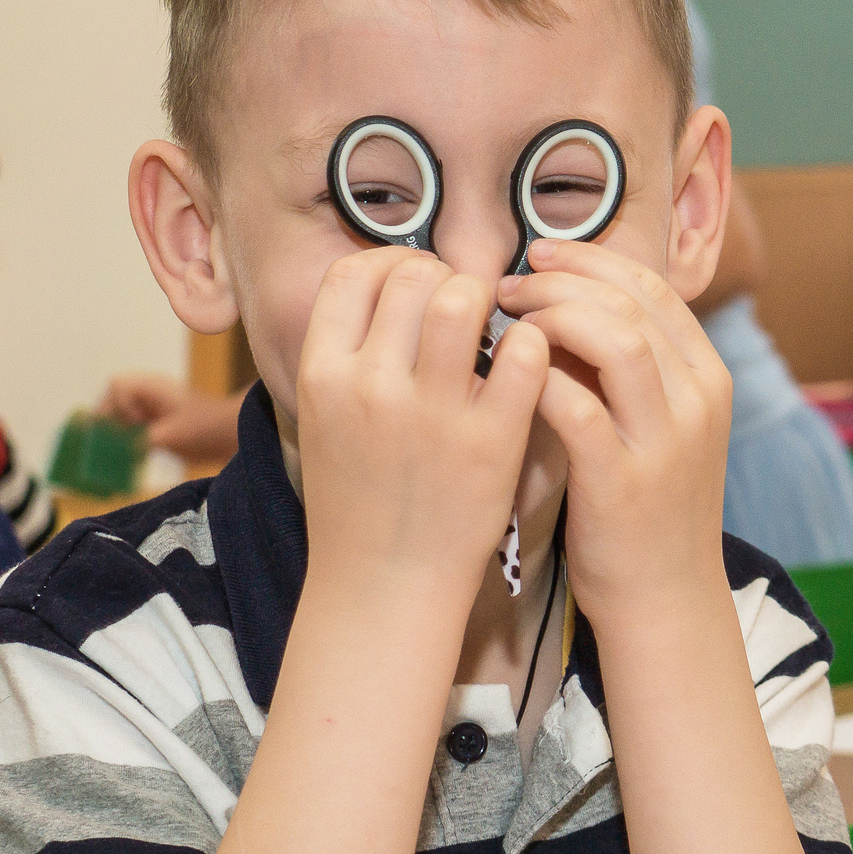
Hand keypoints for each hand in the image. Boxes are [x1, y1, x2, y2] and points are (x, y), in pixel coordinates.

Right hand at [102, 371, 245, 464]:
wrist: (236, 436)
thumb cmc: (205, 429)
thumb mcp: (169, 437)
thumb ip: (137, 443)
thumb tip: (112, 453)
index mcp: (153, 387)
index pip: (116, 385)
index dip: (116, 405)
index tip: (133, 423)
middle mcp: (150, 395)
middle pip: (114, 401)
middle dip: (111, 422)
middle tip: (116, 443)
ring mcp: (153, 410)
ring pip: (121, 417)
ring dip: (118, 434)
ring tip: (122, 453)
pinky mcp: (158, 425)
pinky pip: (133, 430)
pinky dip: (128, 443)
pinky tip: (132, 459)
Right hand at [295, 247, 548, 596]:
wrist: (385, 586)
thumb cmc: (359, 498)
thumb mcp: (325, 418)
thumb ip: (348, 353)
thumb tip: (386, 284)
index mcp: (322, 374)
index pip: (354, 273)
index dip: (391, 267)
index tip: (414, 290)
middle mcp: (370, 386)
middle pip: (413, 275)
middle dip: (445, 280)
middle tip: (463, 312)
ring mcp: (431, 414)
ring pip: (463, 299)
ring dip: (486, 303)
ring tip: (491, 334)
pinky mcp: (489, 442)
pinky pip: (522, 353)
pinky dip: (530, 346)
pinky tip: (524, 367)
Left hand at [494, 239, 731, 610]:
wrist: (665, 599)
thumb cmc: (644, 508)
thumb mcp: (659, 427)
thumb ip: (629, 370)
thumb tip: (566, 305)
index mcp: (707, 377)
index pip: (652, 287)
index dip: (591, 261)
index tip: (540, 255)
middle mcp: (697, 400)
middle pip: (630, 302)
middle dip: (561, 280)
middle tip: (511, 284)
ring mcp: (665, 441)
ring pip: (614, 340)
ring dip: (551, 318)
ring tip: (507, 321)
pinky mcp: (623, 481)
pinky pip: (576, 405)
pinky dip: (536, 377)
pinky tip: (506, 375)